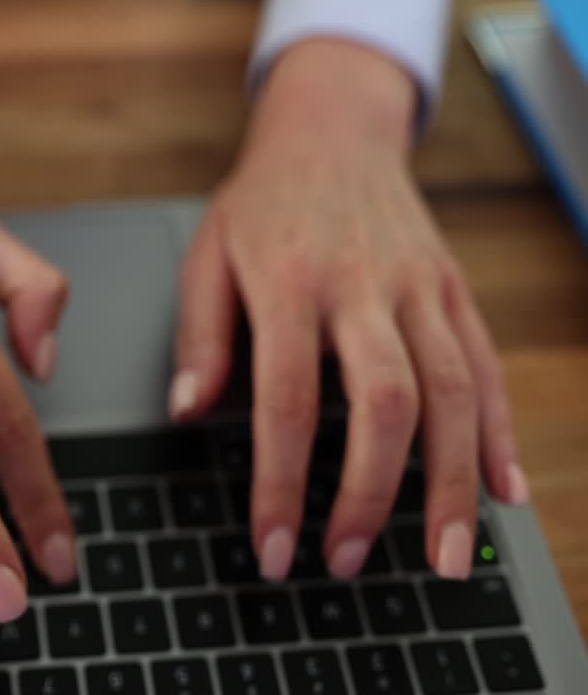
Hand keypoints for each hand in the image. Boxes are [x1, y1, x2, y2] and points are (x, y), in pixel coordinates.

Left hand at [172, 40, 526, 581]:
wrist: (332, 132)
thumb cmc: (260, 204)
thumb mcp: (205, 255)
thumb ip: (200, 336)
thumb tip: (187, 410)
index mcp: (290, 283)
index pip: (286, 401)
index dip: (282, 484)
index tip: (273, 546)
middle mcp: (365, 287)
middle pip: (386, 404)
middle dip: (373, 495)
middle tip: (348, 561)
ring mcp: (420, 289)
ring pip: (453, 393)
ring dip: (453, 485)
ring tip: (447, 559)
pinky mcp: (454, 291)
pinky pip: (487, 368)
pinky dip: (500, 435)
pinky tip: (506, 492)